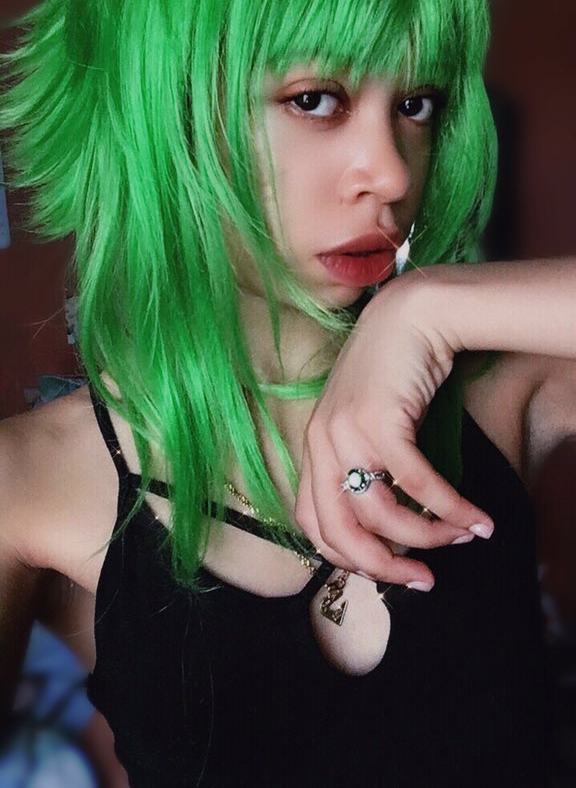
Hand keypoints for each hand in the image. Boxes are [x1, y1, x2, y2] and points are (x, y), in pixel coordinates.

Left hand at [295, 273, 493, 588]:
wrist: (410, 315)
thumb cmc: (392, 369)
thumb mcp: (365, 420)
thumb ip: (366, 462)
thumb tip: (394, 521)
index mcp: (313, 446)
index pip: (313, 523)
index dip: (347, 558)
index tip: (385, 569)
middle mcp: (321, 442)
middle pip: (339, 531)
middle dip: (382, 566)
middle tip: (421, 579)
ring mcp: (347, 432)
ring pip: (383, 514)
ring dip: (427, 537)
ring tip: (461, 537)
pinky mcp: (381, 421)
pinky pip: (417, 485)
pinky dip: (450, 508)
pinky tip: (476, 519)